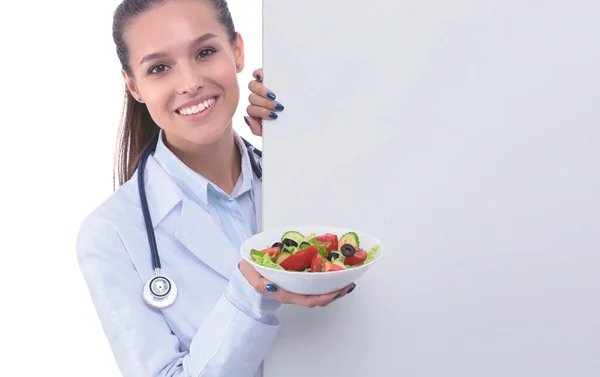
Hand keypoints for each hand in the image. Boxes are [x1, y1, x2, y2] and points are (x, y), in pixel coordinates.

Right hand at [239, 260, 355, 307]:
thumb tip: (270, 286)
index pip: (305, 299)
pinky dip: (325, 283)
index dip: (322, 298)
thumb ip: (258, 281)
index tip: (336, 292)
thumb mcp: (250, 274)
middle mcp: (292, 293)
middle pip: (316, 300)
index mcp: (282, 292)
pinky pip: (313, 286)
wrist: (245, 270)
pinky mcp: (296, 282)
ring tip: (346, 282)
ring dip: (332, 290)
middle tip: (349, 285)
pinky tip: (334, 277)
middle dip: (333, 295)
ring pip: (316, 294)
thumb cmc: (249, 271)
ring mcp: (295, 288)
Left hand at [244, 68, 284, 136]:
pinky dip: (258, 74)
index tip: (273, 115)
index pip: (251, 109)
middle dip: (265, 103)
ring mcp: (261, 87)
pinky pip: (257, 73)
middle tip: (277, 106)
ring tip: (274, 96)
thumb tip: (247, 119)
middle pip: (252, 98)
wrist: (294, 119)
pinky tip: (261, 77)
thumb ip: (257, 129)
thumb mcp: (271, 129)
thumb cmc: (281, 122)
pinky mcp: (266, 77)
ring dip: (263, 92)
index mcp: (256, 111)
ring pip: (253, 86)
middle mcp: (257, 98)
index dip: (260, 112)